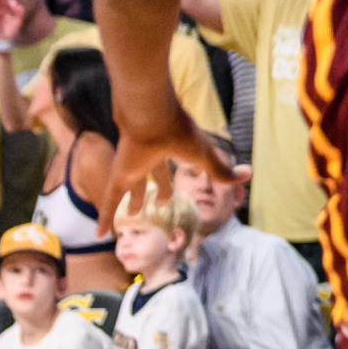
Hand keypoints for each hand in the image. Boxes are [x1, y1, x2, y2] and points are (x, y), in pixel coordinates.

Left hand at [105, 108, 238, 237]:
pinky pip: (110, 201)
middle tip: (158, 204)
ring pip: (131, 189)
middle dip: (157, 190)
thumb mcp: (204, 156)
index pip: (175, 166)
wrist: (148, 114)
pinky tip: (98, 234)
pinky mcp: (118, 174)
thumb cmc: (179, 132)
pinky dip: (105, 218)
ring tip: (131, 215)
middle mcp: (151, 159)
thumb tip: (249, 174)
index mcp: (172, 151)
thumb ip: (222, 170)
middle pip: (153, 177)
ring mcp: (132, 166)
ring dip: (133, 202)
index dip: (179, 177)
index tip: (182, 186)